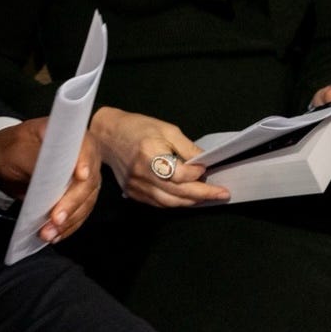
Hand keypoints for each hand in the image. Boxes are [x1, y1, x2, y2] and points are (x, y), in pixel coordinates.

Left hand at [0, 117, 101, 242]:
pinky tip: (55, 235)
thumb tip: (47, 172)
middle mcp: (84, 156)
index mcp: (72, 136)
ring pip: (86, 201)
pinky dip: (69, 226)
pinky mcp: (78, 195)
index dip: (85, 162)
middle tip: (56, 219)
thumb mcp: (18, 149)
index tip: (80, 176)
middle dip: (73, 202)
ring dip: (70, 220)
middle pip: (88, 181)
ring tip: (49, 234)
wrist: (9, 161)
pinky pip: (80, 212)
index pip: (85, 148)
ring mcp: (84, 177)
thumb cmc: (13, 149)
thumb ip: (34, 158)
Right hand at [90, 107, 228, 207]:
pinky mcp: (133, 193)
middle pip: (177, 192)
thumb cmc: (137, 128)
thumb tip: (204, 160)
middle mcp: (142, 174)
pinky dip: (175, 202)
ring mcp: (136, 186)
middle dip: (203, 195)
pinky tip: (187, 198)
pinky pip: (158, 203)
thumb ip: (187, 147)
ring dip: (191, 202)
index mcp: (150, 155)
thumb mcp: (167, 130)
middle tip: (222, 194)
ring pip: (169, 202)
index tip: (206, 168)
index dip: (196, 173)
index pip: (179, 174)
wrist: (108, 135)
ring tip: (208, 197)